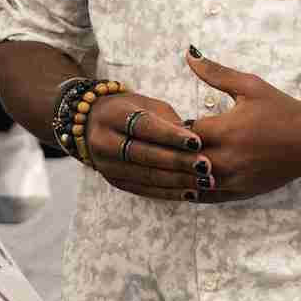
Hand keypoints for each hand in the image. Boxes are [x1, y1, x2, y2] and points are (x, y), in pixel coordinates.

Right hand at [80, 91, 199, 202]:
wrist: (94, 124)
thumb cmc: (132, 111)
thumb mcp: (148, 107)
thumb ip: (169, 123)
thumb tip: (198, 142)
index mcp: (112, 115)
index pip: (143, 127)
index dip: (170, 136)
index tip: (197, 142)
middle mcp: (103, 141)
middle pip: (143, 154)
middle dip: (177, 161)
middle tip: (206, 165)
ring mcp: (106, 164)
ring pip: (145, 176)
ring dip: (177, 180)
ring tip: (204, 181)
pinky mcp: (114, 181)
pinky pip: (144, 190)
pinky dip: (168, 192)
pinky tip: (191, 193)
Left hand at [183, 50, 300, 203]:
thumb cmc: (282, 110)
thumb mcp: (250, 86)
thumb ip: (216, 73)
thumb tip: (190, 54)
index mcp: (225, 130)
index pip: (180, 133)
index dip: (171, 127)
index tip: (168, 122)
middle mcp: (226, 159)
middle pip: (181, 160)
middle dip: (171, 151)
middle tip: (162, 143)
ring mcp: (233, 179)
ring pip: (191, 182)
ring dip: (180, 171)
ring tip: (171, 161)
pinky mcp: (240, 192)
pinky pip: (207, 197)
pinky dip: (193, 189)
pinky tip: (186, 180)